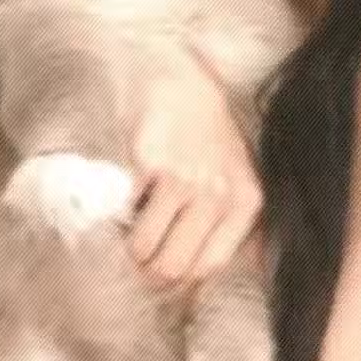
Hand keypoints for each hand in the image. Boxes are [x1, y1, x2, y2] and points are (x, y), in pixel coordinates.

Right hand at [126, 53, 263, 282]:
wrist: (177, 77)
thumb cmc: (204, 131)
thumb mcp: (234, 175)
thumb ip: (229, 223)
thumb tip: (200, 283)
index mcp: (245, 201)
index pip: (207, 268)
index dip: (177, 280)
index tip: (159, 272)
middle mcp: (219, 194)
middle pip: (173, 267)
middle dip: (147, 271)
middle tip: (135, 258)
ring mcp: (184, 179)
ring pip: (144, 248)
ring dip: (126, 246)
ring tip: (126, 228)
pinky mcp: (150, 165)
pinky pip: (124, 214)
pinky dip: (115, 214)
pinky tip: (122, 197)